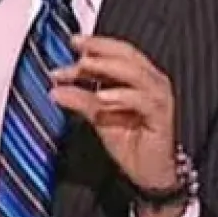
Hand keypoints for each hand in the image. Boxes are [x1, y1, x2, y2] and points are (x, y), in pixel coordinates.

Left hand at [48, 35, 177, 190]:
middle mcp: (150, 81)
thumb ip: (80, 99)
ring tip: (85, 65)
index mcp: (137, 77)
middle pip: (126, 54)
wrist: (148, 172)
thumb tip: (56, 89)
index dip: (92, 47)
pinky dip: (122, 95)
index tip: (70, 44)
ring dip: (108, 67)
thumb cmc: (130, 142)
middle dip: (100, 48)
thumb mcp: (98, 117)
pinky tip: (103, 96)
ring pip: (135, 72)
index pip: (114, 53)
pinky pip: (141, 99)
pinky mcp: (161, 113)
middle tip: (77, 47)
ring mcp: (157, 95)